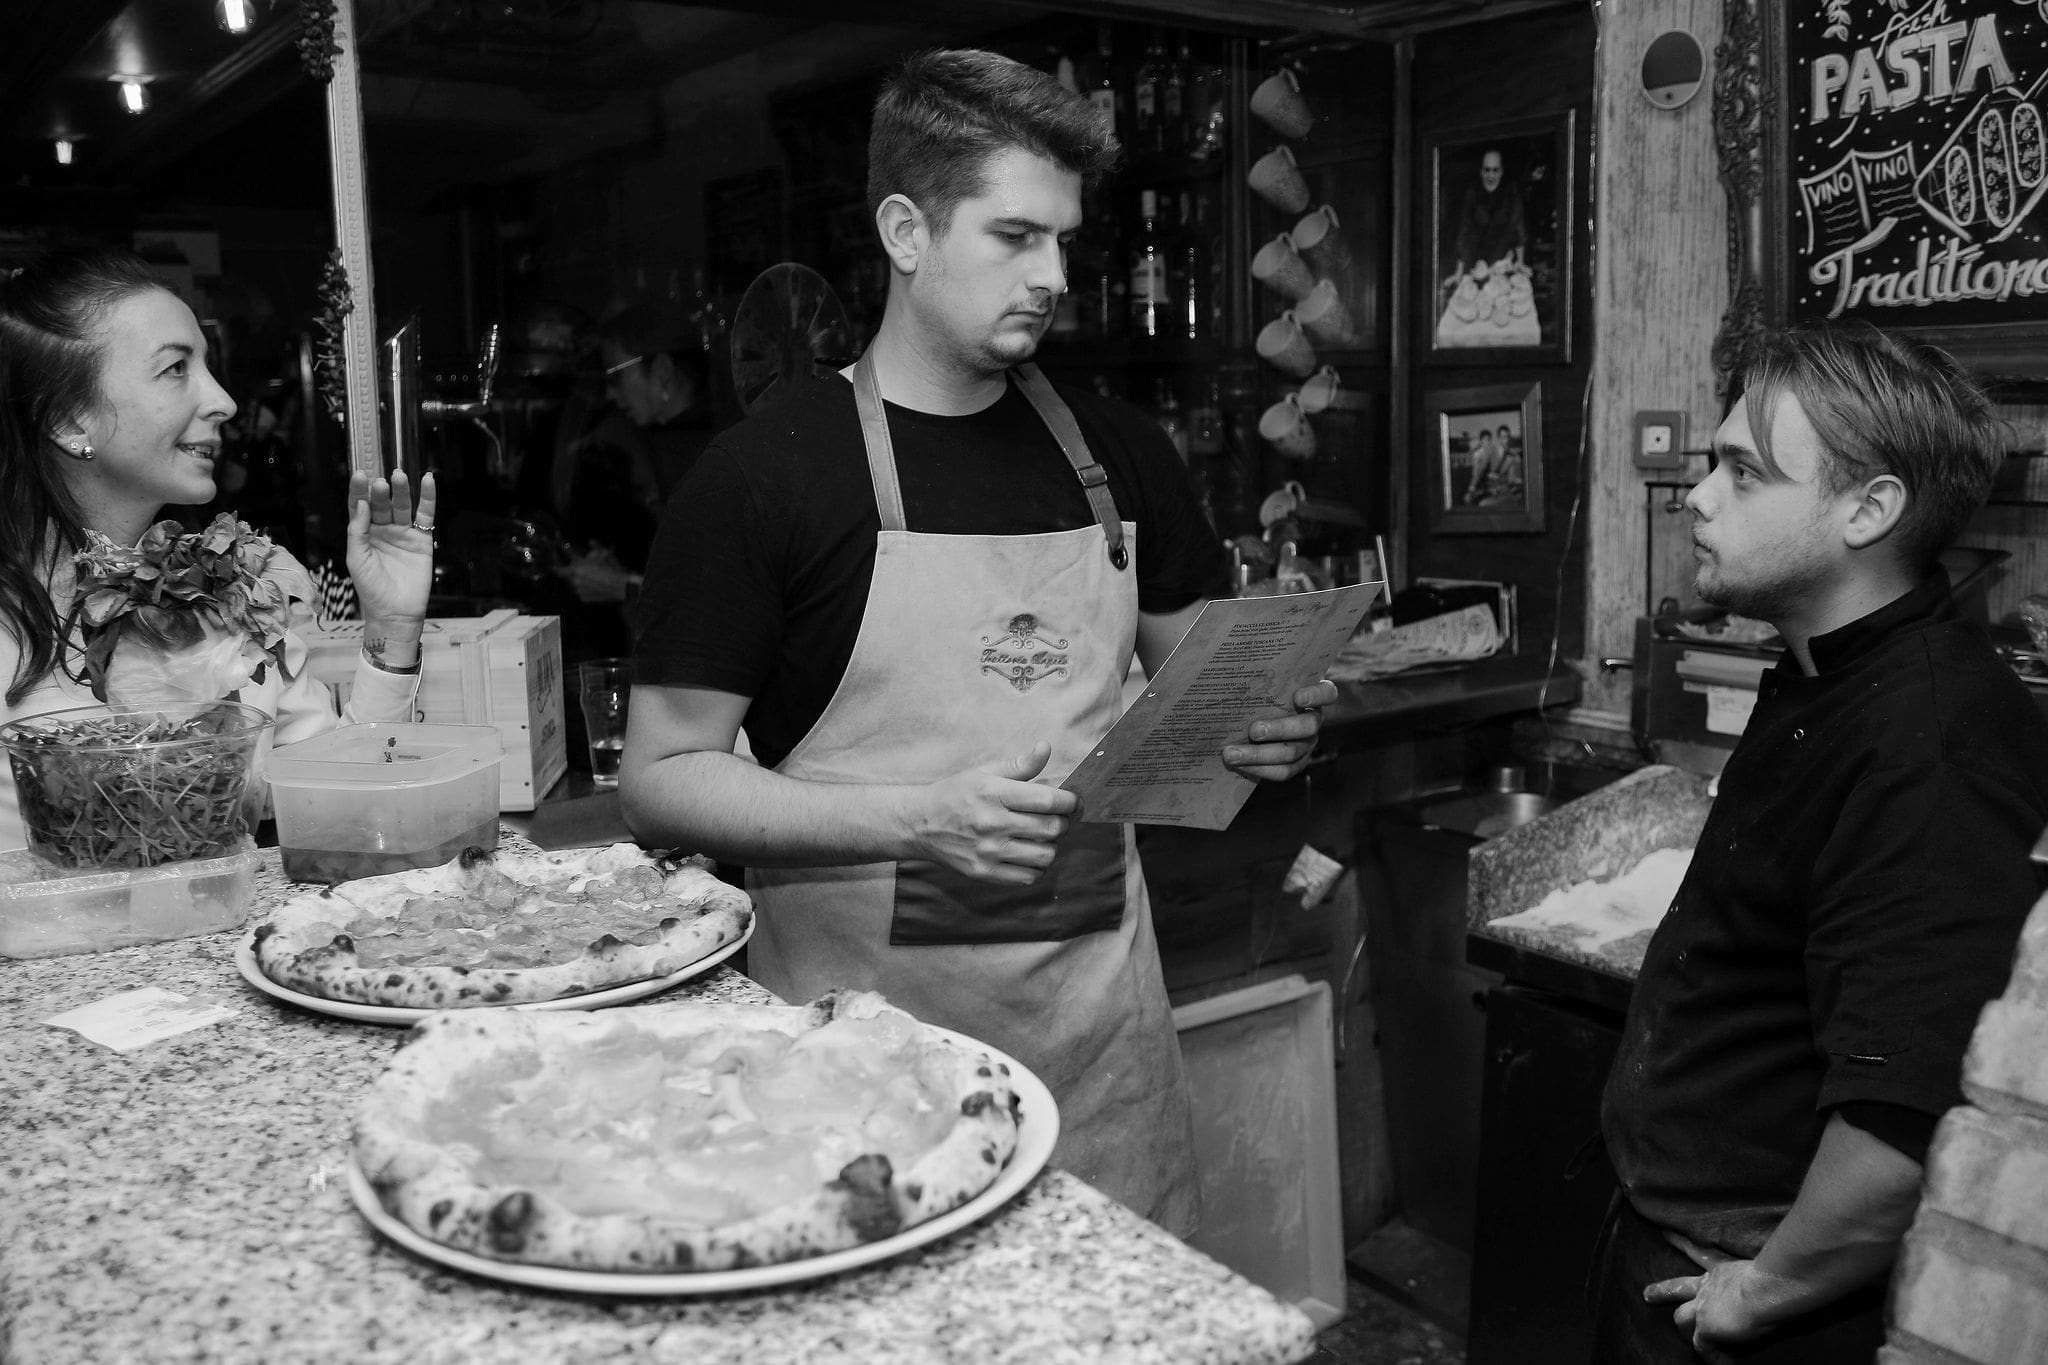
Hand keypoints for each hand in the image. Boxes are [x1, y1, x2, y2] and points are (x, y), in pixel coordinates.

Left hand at [345, 468, 435, 624]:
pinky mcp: (423, 539)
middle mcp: (383, 529)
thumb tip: (361, 504)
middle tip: (381, 482)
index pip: (359, 506)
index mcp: (363, 533)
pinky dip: (428, 497)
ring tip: (399, 476)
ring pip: (402, 505)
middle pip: (381, 503)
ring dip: (401, 490)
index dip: (359, 490)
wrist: (395, 612)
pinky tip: (428, 481)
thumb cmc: (371, 588)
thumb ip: (357, 531)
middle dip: (380, 491)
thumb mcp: (356, 559)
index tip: (360, 475)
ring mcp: (403, 533)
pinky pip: (426, 515)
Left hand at [559, 546, 636, 603]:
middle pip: (564, 574)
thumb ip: (595, 546)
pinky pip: (579, 591)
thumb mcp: (605, 553)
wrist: (622, 587)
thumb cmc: (613, 569)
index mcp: (577, 567)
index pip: (560, 565)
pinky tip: (594, 584)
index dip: (557, 560)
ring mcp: (578, 590)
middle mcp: (575, 579)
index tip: (555, 557)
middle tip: (577, 568)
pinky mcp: (583, 598)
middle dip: (568, 570)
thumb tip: (590, 541)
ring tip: (589, 576)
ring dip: (576, 578)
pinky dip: (583, 587)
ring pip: (572, 583)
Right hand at [910, 741, 1078, 884]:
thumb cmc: (957, 794)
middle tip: (1058, 818)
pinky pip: (1028, 877)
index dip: (1070, 801)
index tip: (1073, 801)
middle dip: (1063, 823)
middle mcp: (992, 823)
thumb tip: (1045, 747)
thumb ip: (1020, 765)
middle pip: (1050, 829)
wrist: (920, 824)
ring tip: (1042, 837)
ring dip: (1051, 846)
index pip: (1047, 800)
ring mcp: (988, 851)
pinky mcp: (984, 872)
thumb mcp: (984, 772)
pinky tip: (1028, 854)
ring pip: (1044, 856)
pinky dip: (1037, 867)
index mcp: (994, 793)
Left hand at [1222, 679, 1337, 781]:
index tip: (1297, 697)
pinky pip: (1283, 771)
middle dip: (1279, 729)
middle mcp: (1313, 720)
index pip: (1326, 693)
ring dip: (1259, 754)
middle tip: (1253, 730)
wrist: (1249, 721)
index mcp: (1311, 696)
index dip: (1315, 695)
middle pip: (1307, 726)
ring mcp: (1306, 744)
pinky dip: (1259, 770)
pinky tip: (1238, 765)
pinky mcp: (1296, 763)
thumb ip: (1254, 672)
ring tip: (1232, 753)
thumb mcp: (1259, 679)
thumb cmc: (1255, 692)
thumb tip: (1225, 655)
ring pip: (1291, 752)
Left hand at [1643, 1231, 1797, 1359]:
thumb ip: (1770, 1266)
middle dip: (1661, 1291)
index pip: (1699, 1253)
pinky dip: (1711, 1356)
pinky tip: (1718, 1362)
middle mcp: (1709, 1286)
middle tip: (1646, 1294)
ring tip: (1684, 1336)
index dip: (1681, 1243)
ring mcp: (1703, 1307)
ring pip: (1681, 1318)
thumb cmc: (1774, 1274)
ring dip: (1684, 1329)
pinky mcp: (1705, 1327)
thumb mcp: (1767, 1266)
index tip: (1665, 1234)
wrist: (1765, 1288)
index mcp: (1723, 1269)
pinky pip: (1703, 1347)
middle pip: (1678, 1287)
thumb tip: (1792, 1265)